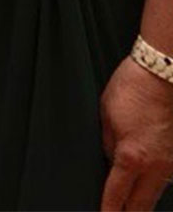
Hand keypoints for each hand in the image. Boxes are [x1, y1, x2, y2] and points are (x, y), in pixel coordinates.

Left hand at [100, 56, 172, 209]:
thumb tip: (110, 161)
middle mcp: (157, 166)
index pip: (117, 196)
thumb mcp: (105, 116)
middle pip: (142, 205)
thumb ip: (108, 144)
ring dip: (142, 197)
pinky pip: (166, 176)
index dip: (109, 211)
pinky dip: (155, 179)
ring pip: (156, 193)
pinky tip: (145, 173)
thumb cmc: (132, 89)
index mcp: (131, 157)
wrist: (162, 74)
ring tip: (129, 195)